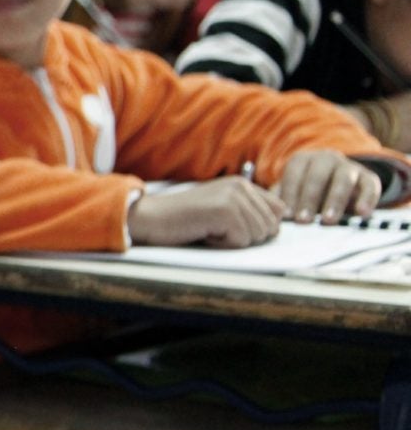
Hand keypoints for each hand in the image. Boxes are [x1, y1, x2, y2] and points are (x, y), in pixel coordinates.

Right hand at [128, 176, 284, 247]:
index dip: (261, 227)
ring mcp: (233, 197)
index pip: (279, 210)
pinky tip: (203, 233)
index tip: (232, 228)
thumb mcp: (220, 210)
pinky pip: (241, 241)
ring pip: (257, 236)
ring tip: (208, 230)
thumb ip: (248, 212)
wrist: (150, 218)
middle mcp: (241, 186)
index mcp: (242, 184)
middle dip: (245, 237)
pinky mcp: (225, 211)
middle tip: (216, 230)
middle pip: (270, 227)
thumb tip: (276, 228)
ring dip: (232, 241)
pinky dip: (222, 245)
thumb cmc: (182, 220)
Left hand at [275, 150, 380, 223]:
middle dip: (309, 199)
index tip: (286, 216)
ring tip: (327, 220)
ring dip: (335, 200)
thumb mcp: (292, 191)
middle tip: (303, 221)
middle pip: (317, 176)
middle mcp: (326, 159)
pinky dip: (367, 199)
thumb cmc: (306, 191)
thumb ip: (281, 199)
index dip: (290, 195)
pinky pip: (370, 186)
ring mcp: (349, 167)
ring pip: (343, 179)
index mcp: (303, 160)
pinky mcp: (368, 178)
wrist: (337, 183)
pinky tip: (361, 213)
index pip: (294, 174)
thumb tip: (271, 214)